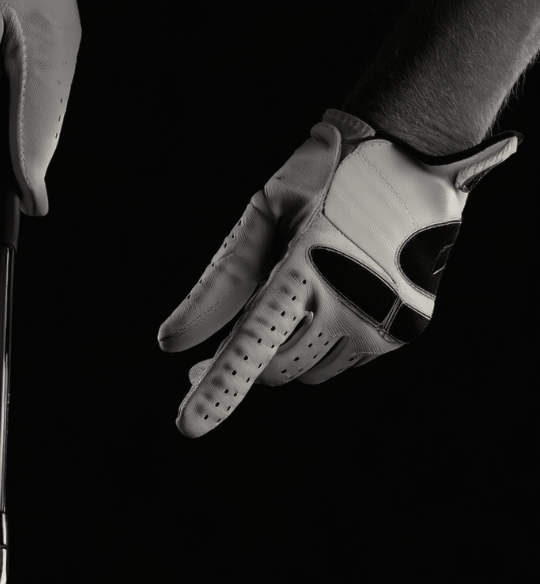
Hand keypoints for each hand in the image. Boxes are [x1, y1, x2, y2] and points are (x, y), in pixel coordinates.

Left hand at [158, 109, 520, 437]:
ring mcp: (382, 322)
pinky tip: (325, 302)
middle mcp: (348, 304)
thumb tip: (169, 342)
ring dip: (283, 352)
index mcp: (305, 269)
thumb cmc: (325, 178)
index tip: (188, 426)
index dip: (218, 388)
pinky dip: (320, 345)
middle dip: (244, 361)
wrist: (413, 157)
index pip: (251, 344)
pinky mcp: (405, 331)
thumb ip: (218, 284)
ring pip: (306, 371)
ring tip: (288, 302)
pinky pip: (341, 363)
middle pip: (273, 368)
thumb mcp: (263, 216)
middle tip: (227, 340)